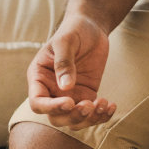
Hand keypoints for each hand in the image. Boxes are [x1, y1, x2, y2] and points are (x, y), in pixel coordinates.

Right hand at [27, 13, 115, 130]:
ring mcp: (69, 95)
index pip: (38, 102)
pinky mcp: (86, 96)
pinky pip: (92, 114)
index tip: (69, 102)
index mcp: (39, 77)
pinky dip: (101, 115)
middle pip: (56, 117)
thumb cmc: (73, 30)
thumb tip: (65, 87)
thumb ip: (64, 63)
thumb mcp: (66, 41)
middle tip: (89, 104)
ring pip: (74, 120)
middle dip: (73, 116)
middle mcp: (52, 90)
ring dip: (89, 119)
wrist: (91, 27)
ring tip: (103, 103)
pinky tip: (111, 105)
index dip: (51, 107)